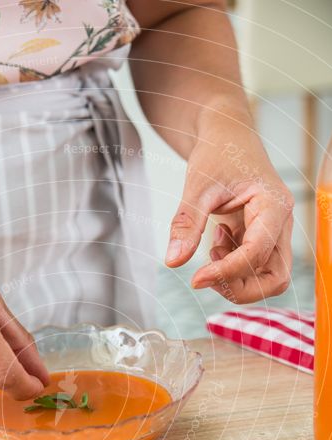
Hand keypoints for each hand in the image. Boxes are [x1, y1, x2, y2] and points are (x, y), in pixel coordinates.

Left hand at [165, 116, 293, 303]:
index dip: (226, 272)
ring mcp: (274, 233)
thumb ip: (187, 224)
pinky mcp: (263, 239)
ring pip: (268, 278)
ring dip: (236, 279)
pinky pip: (254, 268)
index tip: (195, 279)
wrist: (226, 136)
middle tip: (206, 274)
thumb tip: (174, 261)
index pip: (257, 254)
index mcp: (274, 206)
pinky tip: (217, 242)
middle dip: (240, 287)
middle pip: (275, 278)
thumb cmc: (218, 153)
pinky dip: (232, 268)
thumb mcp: (198, 186)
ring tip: (213, 250)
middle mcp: (281, 223)